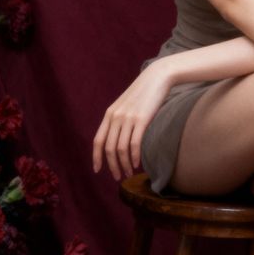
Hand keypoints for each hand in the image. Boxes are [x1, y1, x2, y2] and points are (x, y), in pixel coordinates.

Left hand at [92, 60, 171, 180]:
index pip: (98, 140)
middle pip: (109, 148)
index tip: (97, 170)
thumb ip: (119, 119)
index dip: (96, 157)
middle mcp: (116, 117)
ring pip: (121, 149)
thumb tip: (118, 138)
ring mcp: (128, 118)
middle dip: (112, 166)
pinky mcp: (141, 119)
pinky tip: (136, 164)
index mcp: (110, 114)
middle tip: (118, 177)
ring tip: (129, 173)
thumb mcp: (126, 105)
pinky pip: (134, 143)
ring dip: (124, 164)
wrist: (156, 77)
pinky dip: (133, 157)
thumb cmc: (143, 93)